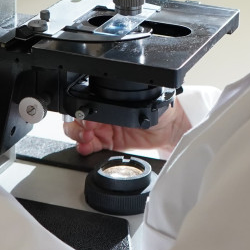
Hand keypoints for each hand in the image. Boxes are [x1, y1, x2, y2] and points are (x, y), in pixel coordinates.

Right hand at [63, 103, 191, 156]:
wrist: (171, 127)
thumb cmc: (160, 109)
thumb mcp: (141, 102)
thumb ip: (124, 105)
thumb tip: (108, 105)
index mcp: (109, 101)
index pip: (86, 105)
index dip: (81, 112)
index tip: (88, 119)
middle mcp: (104, 115)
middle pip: (79, 120)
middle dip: (78, 126)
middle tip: (87, 131)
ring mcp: (106, 130)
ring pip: (82, 134)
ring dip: (79, 138)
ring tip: (87, 140)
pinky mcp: (111, 144)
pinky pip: (92, 147)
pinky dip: (85, 149)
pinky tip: (86, 148)